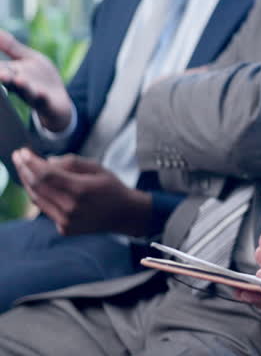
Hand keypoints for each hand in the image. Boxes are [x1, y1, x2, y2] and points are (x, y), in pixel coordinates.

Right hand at [0, 30, 72, 131]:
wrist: (57, 102)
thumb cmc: (39, 78)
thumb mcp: (27, 58)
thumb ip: (11, 47)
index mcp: (11, 73)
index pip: (0, 67)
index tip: (0, 69)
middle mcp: (18, 84)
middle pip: (8, 79)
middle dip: (3, 75)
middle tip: (1, 73)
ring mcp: (32, 94)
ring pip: (25, 90)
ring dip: (21, 85)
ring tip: (19, 79)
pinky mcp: (46, 101)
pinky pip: (43, 99)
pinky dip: (41, 96)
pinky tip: (40, 92)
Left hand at [12, 148, 151, 235]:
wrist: (124, 214)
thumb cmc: (112, 188)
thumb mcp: (98, 168)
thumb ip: (72, 162)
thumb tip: (48, 161)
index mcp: (81, 190)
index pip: (47, 174)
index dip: (31, 162)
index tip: (22, 152)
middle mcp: (71, 208)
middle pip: (37, 186)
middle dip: (24, 169)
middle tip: (18, 157)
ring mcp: (66, 221)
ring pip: (37, 198)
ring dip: (27, 182)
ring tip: (23, 168)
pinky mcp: (64, 228)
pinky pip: (44, 208)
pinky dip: (38, 194)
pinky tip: (36, 184)